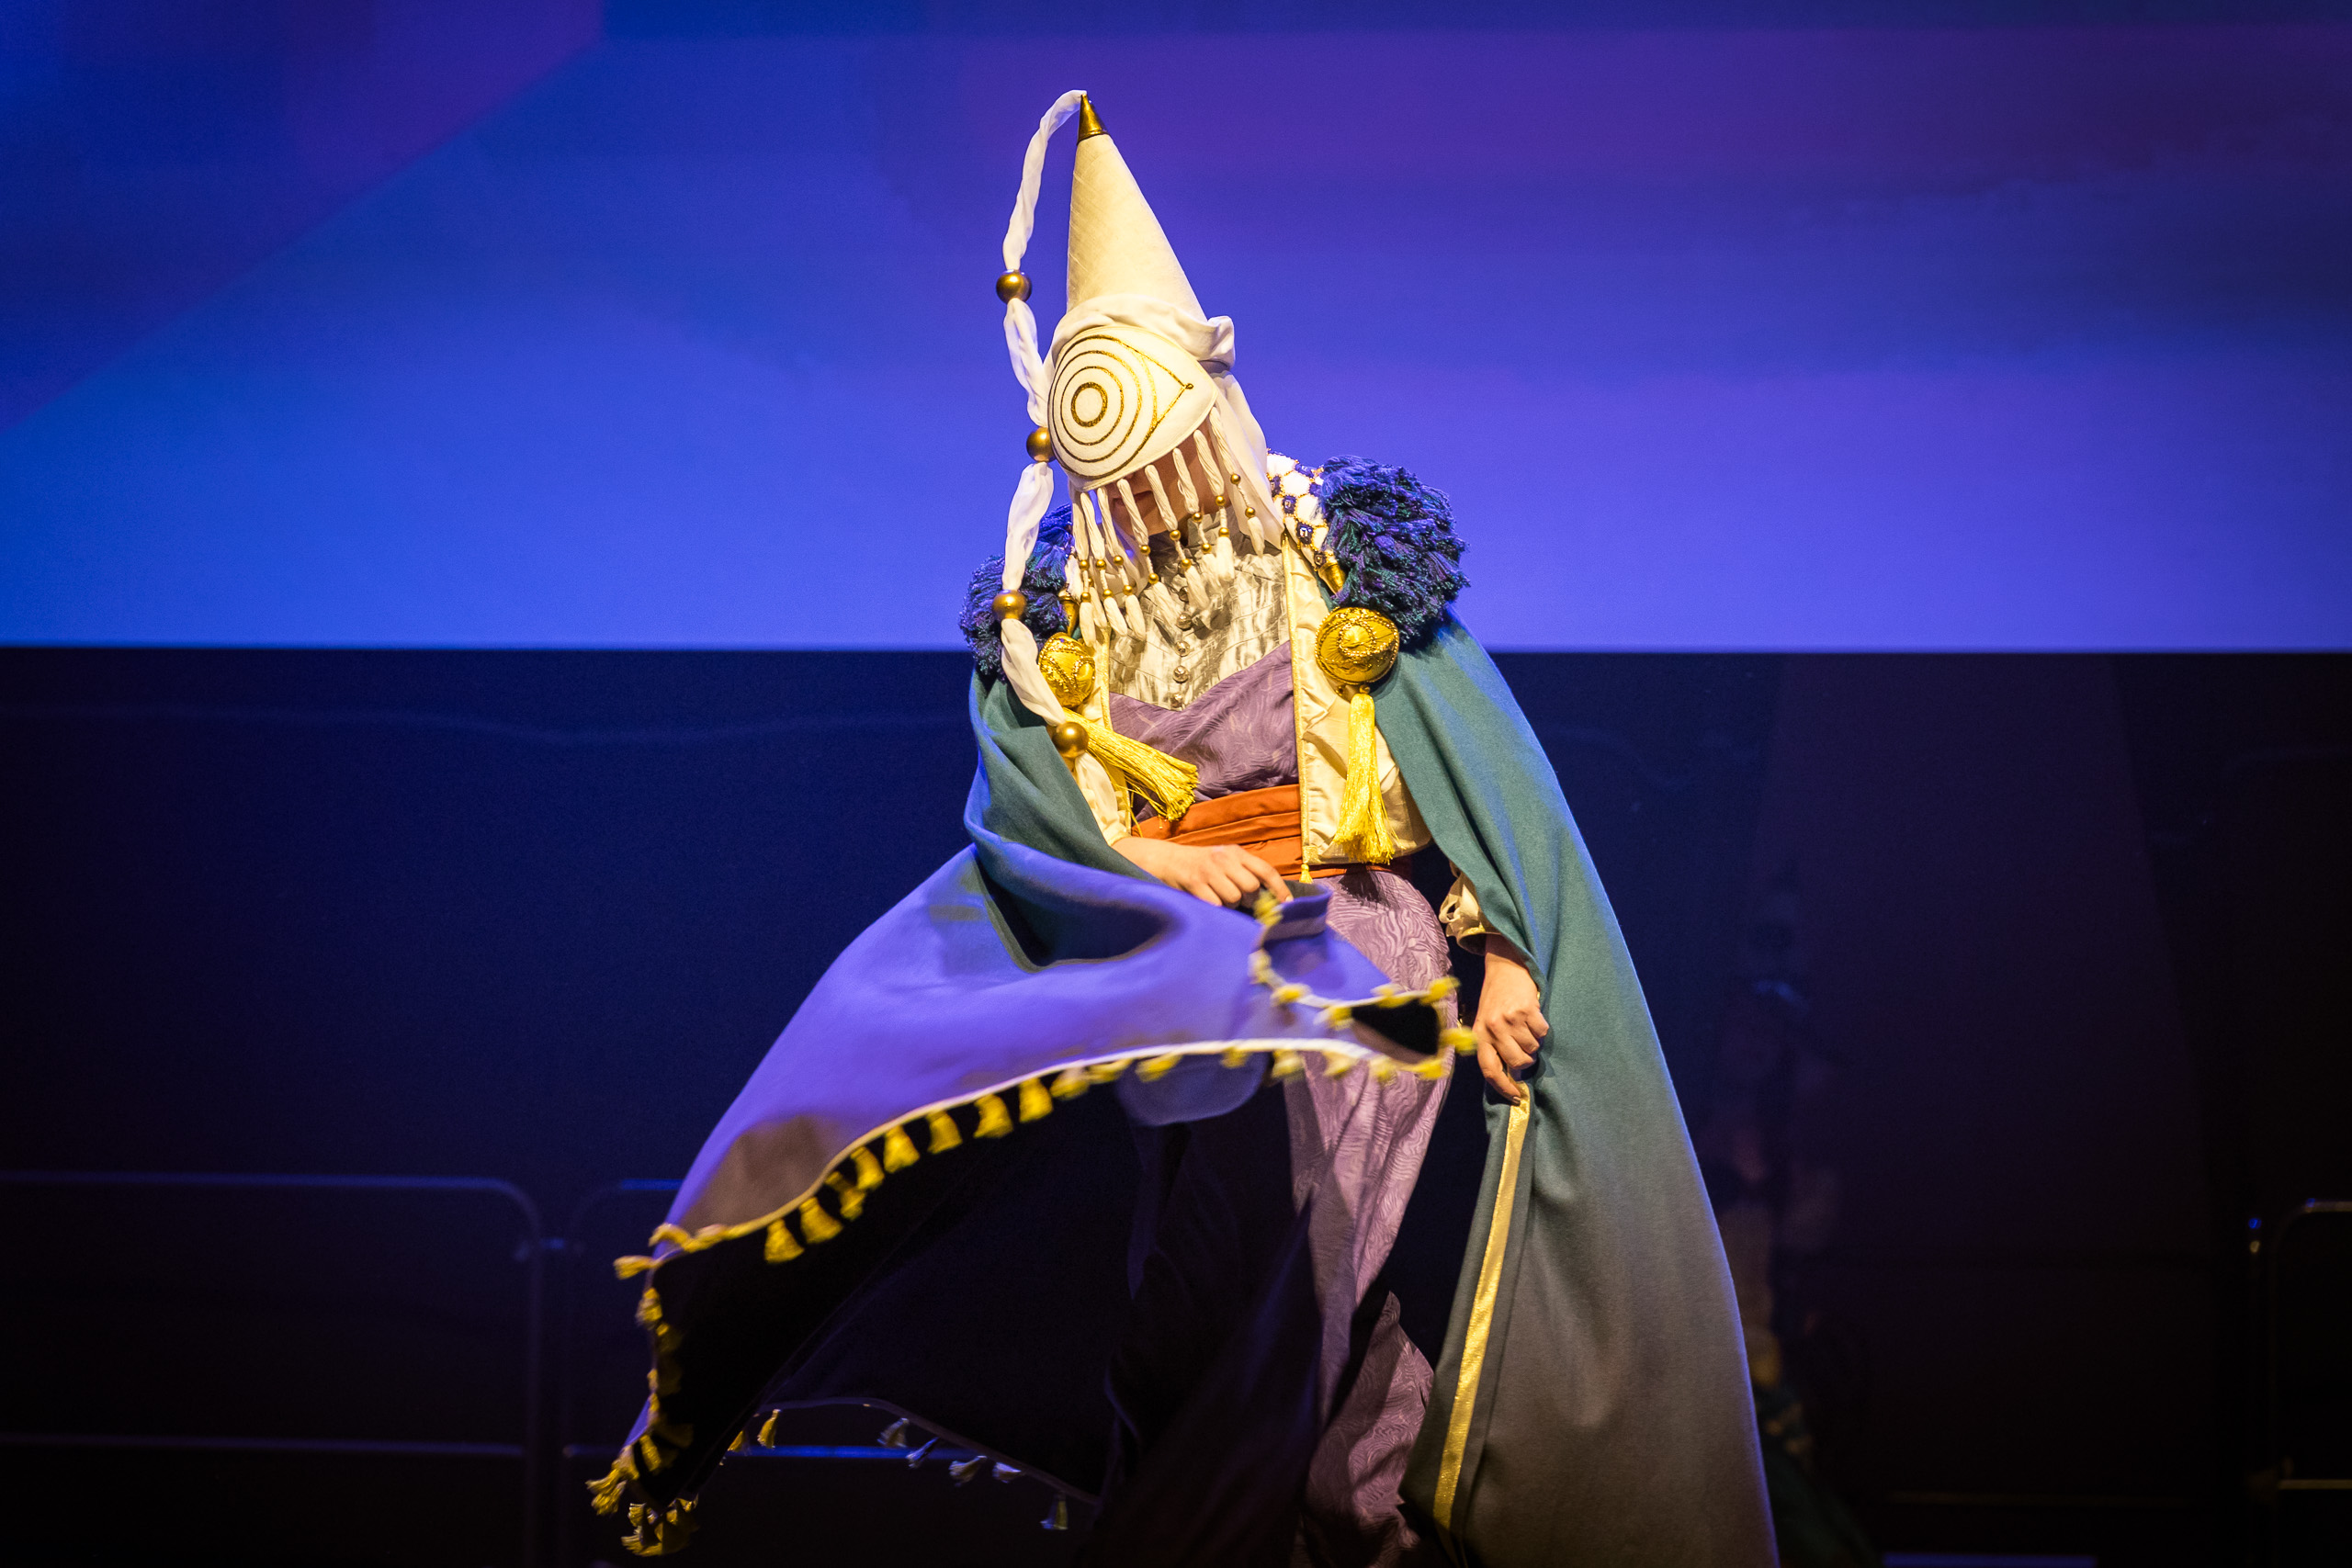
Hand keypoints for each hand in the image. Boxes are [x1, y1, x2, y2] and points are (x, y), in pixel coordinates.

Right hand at [1115, 835, 1289, 908]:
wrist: (1166, 860)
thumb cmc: (1201, 864)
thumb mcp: (1224, 860)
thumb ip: (1245, 872)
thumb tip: (1269, 896)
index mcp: (1235, 852)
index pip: (1265, 870)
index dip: (1279, 889)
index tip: (1287, 905)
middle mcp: (1224, 859)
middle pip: (1251, 888)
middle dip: (1248, 899)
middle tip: (1239, 899)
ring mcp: (1208, 871)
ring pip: (1233, 898)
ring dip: (1229, 904)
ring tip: (1218, 896)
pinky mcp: (1194, 883)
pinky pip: (1215, 904)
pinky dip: (1214, 908)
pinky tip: (1206, 901)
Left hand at [1474, 937, 1548, 1103]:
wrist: (1505, 968)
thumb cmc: (1496, 1000)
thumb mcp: (1486, 1023)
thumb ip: (1494, 1047)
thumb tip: (1511, 1077)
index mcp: (1480, 1035)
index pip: (1489, 1070)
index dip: (1503, 1087)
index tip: (1517, 1098)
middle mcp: (1493, 1028)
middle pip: (1517, 1062)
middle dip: (1526, 1060)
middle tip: (1525, 1048)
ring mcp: (1510, 1018)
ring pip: (1532, 1048)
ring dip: (1534, 1041)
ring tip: (1526, 1027)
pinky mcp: (1527, 1009)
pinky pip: (1543, 1031)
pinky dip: (1542, 1028)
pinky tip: (1533, 1016)